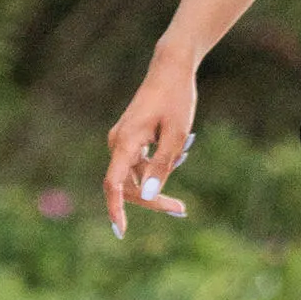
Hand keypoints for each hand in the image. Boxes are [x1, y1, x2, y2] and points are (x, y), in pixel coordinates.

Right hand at [103, 58, 195, 240]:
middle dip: (153, 198)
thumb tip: (147, 195)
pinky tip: (180, 147)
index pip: (113, 184)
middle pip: (128, 184)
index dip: (116, 209)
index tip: (121, 231)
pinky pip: (140, 162)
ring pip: (136, 174)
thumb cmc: (176, 98)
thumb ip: (162, 166)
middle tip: (181, 209)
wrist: (171, 68)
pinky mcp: (130, 137)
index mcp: (126, 141)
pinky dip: (158, 163)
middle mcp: (118, 142)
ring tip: (186, 148)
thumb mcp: (176, 134)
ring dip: (159, 176)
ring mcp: (122, 140)